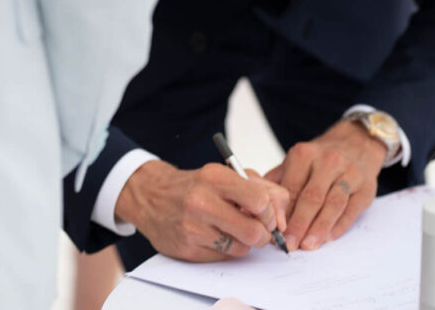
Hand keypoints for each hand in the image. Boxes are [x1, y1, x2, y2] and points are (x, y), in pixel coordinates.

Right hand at [114, 160, 288, 261]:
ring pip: (240, 249)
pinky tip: (216, 237)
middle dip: (263, 235)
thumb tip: (281, 218)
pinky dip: (226, 251)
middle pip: (253, 231)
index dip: (270, 213)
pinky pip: (223, 258)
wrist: (153, 197)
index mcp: (215, 177)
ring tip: (233, 231)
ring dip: (244, 243)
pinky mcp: (185, 249)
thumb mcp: (229, 174)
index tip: (267, 216)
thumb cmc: (199, 186)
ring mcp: (192, 227)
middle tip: (259, 231)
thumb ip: (262, 189)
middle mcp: (201, 202)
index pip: (259, 201)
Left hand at [265, 120, 386, 251]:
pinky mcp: (366, 187)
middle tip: (289, 245)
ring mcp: (350, 173)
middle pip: (312, 197)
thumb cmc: (320, 159)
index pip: (291, 188)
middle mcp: (328, 161)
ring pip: (333, 204)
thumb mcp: (297, 161)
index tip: (273, 233)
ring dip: (319, 228)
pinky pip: (351, 210)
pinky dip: (339, 226)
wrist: (356, 143)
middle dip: (299, 224)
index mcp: (304, 154)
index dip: (282, 213)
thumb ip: (277, 181)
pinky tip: (328, 238)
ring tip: (308, 245)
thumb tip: (253, 207)